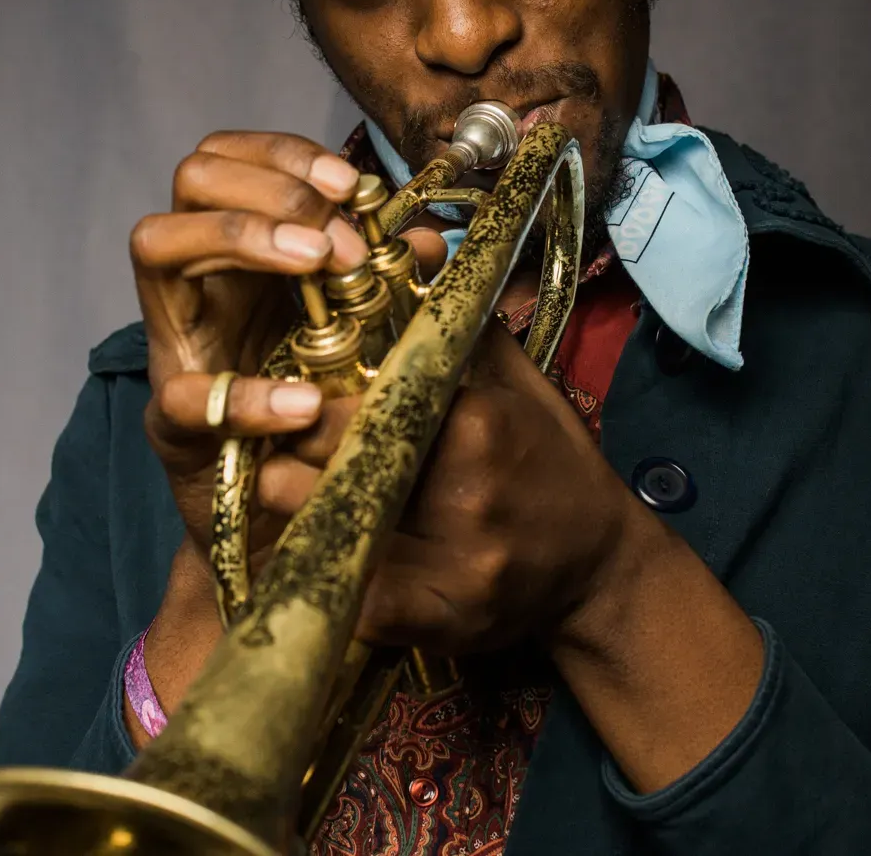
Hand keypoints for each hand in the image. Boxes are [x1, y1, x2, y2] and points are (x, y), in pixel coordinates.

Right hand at [130, 130, 369, 564]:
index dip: (286, 154)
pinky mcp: (171, 424)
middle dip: (272, 188)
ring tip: (316, 266)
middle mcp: (200, 281)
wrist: (284, 520)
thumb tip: (427, 241)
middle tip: (336, 237)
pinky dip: (245, 395)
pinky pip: (182, 394)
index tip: (351, 185)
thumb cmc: (320, 408)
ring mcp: (176, 344)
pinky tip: (303, 401)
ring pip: (155, 244)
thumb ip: (389, 284)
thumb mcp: (363, 335)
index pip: (235, 157)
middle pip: (193, 180)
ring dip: (241, 235)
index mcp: (245, 252)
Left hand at [256, 314, 639, 655]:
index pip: (370, 398)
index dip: (317, 397)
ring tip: (274, 487)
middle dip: (294, 448)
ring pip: (339, 525)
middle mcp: (467, 485)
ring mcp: (459, 558)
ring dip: (294, 507)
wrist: (600, 562)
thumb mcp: (521, 381)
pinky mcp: (449, 617)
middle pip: (344, 458)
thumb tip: (414, 253)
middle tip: (270, 442)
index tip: (293, 395)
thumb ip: (463, 324)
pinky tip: (308, 558)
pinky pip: (365, 603)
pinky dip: (329, 583)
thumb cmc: (550, 459)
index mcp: (478, 417)